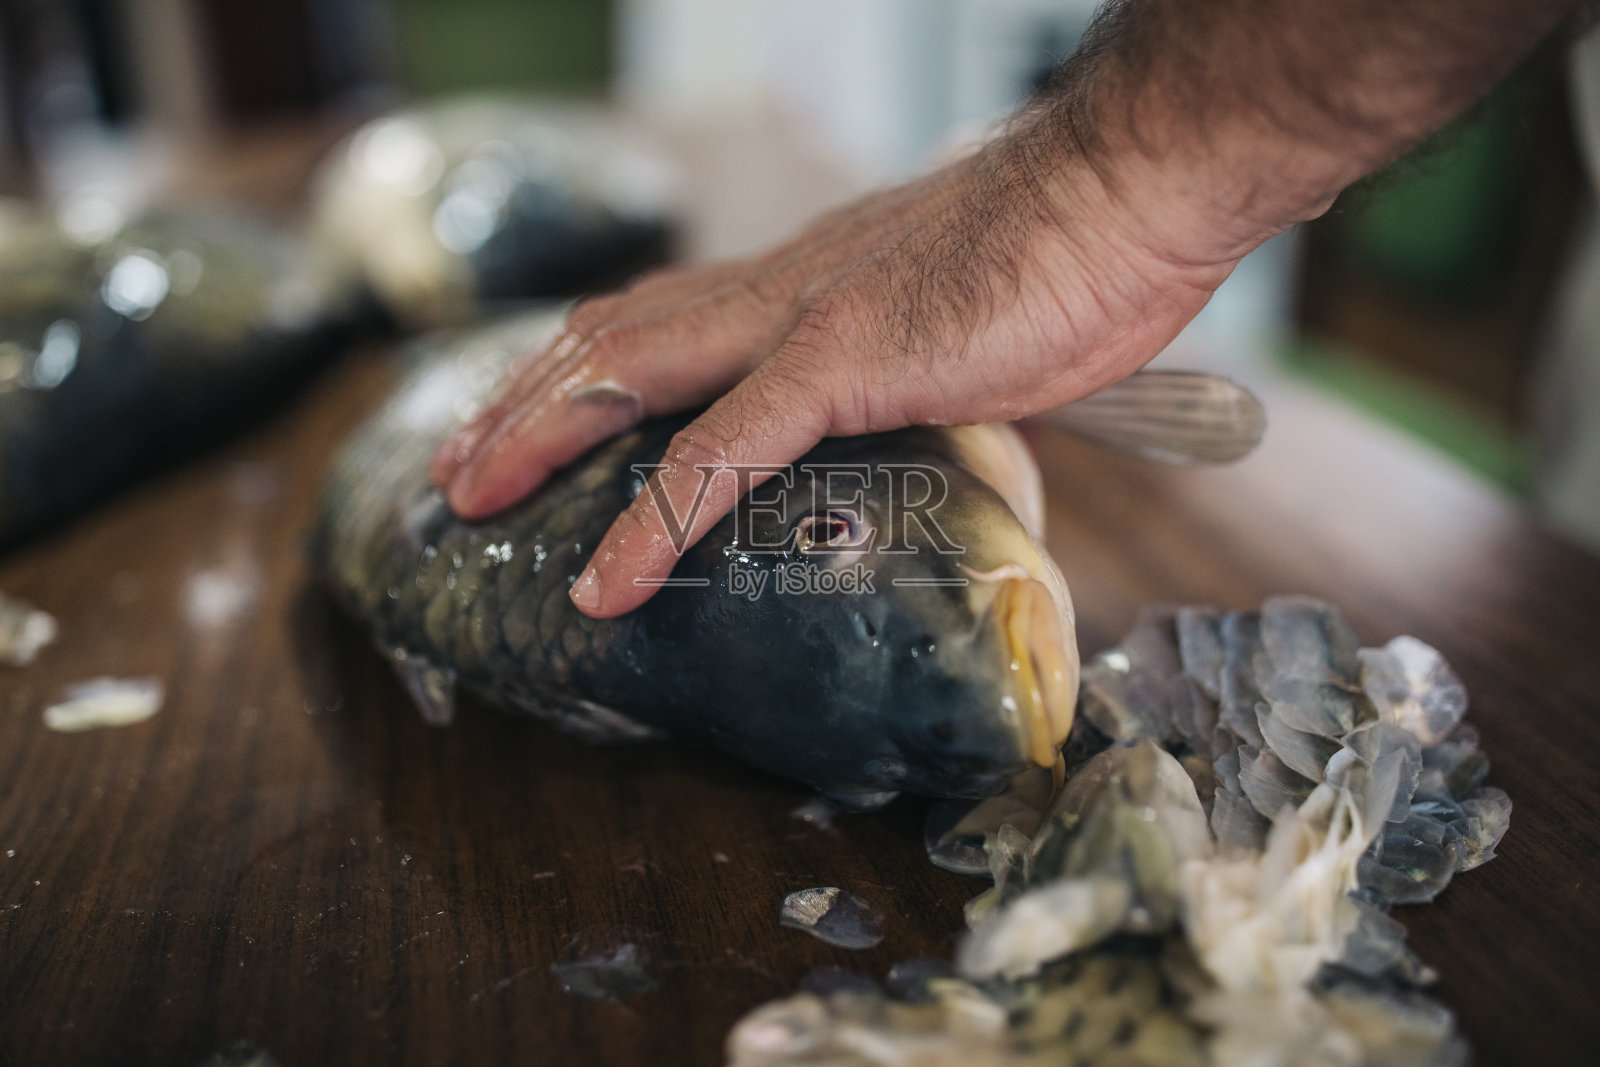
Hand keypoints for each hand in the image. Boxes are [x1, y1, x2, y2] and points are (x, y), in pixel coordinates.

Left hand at [431, 118, 1240, 617]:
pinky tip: (604, 581)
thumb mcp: (960, 319)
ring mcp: (800, 323)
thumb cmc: (1064, 253)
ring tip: (469, 502)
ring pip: (628, 377)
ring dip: (537, 438)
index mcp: (800, 282)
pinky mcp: (844, 362)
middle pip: (606, 342)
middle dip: (516, 403)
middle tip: (451, 468)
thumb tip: (916, 418)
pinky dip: (654, 520)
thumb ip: (911, 368)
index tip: (523, 414)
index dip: (575, 365)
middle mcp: (775, 291)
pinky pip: (724, 452)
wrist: (1127, 189)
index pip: (654, 316)